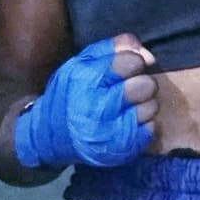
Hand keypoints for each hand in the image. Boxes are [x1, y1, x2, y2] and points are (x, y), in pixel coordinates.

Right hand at [13, 34, 156, 171]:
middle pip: (144, 86)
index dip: (135, 61)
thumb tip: (147, 54)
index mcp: (86, 81)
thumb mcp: (82, 63)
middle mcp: (96, 108)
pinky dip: (145, 124)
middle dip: (144, 82)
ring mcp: (108, 132)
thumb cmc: (70, 93)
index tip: (131, 66)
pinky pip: (148, 131)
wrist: (50, 135)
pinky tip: (131, 121)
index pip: (128, 62)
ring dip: (146, 104)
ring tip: (132, 106)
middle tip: (135, 86)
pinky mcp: (118, 150)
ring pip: (149, 109)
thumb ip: (113, 49)